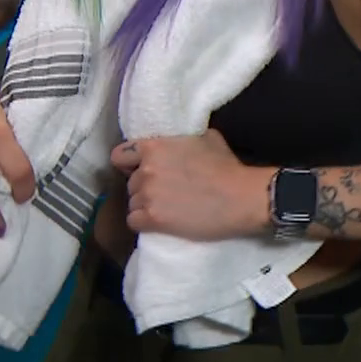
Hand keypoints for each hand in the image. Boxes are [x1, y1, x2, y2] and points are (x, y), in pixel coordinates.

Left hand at [110, 130, 270, 240]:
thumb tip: (177, 143)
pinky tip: (160, 222)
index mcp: (154, 147)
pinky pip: (134, 222)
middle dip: (144, 187)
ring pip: (132, 203)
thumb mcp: (206, 138)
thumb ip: (181, 140)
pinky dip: (144, 223)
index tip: (141, 170)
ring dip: (145, 206)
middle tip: (164, 192)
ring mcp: (147, 195)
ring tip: (166, 209)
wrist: (240, 197)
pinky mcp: (152, 219)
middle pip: (130, 183)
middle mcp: (145, 170)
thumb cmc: (227, 166)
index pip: (120, 155)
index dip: (130, 163)